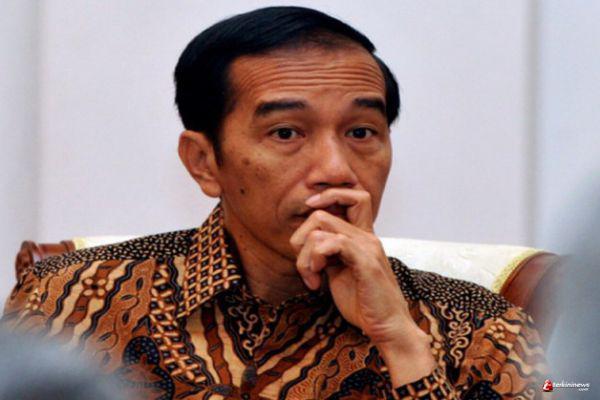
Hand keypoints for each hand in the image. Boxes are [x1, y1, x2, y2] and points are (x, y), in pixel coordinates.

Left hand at [289, 188, 435, 385]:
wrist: (388, 328)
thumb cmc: (365, 304)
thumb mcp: (340, 274)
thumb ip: (329, 256)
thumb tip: (306, 245)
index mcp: (363, 237)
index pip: (351, 196)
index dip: (326, 198)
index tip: (308, 222)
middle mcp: (367, 236)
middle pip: (321, 213)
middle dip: (300, 240)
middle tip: (304, 268)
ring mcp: (368, 247)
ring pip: (321, 228)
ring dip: (305, 256)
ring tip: (311, 278)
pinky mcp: (366, 262)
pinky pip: (333, 243)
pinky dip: (316, 260)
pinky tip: (317, 280)